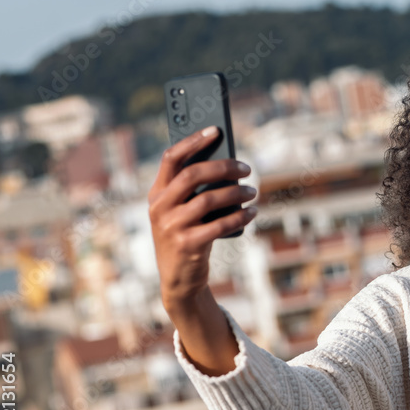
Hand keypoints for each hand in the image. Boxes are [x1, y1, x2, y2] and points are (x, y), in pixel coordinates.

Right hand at [148, 126, 257, 312]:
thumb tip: (229, 166)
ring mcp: (171, 227)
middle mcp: (159, 207)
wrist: (178, 279)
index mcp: (157, 193)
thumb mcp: (183, 212)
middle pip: (193, 175)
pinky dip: (240, 217)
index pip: (172, 158)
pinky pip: (220, 225)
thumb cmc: (187, 236)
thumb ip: (196, 191)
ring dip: (236, 194)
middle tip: (246, 169)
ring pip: (209, 200)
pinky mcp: (187, 244)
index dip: (193, 141)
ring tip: (253, 192)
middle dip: (223, 167)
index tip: (216, 130)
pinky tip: (252, 212)